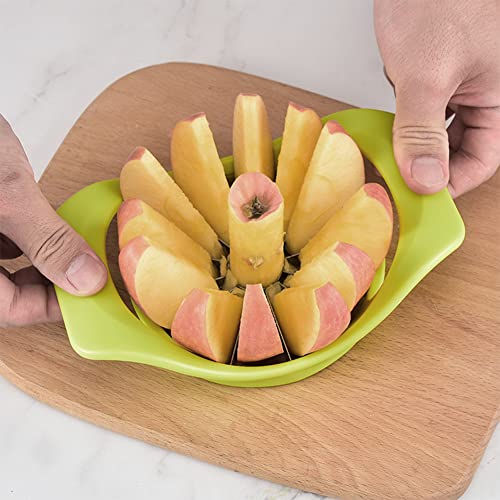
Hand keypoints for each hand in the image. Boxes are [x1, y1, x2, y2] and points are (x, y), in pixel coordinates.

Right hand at [0, 114, 106, 326]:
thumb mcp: (8, 195)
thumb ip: (47, 240)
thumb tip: (84, 278)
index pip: (8, 308)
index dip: (51, 305)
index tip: (87, 293)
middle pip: (6, 291)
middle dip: (46, 282)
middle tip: (82, 273)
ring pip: (4, 268)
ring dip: (38, 261)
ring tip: (69, 249)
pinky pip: (1, 241)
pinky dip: (24, 237)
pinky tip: (42, 225)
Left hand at [374, 0, 499, 196]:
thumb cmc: (437, 1)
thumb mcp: (426, 76)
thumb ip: (422, 132)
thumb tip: (426, 179)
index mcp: (499, 97)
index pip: (482, 159)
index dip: (451, 182)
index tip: (418, 197)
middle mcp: (484, 92)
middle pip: (460, 148)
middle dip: (429, 163)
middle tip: (398, 180)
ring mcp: (459, 83)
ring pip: (439, 131)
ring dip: (414, 142)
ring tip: (391, 152)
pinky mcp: (434, 74)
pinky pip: (424, 111)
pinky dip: (405, 121)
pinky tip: (390, 122)